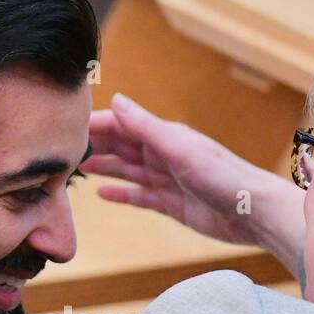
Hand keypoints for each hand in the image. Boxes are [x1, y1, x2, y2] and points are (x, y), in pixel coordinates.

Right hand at [85, 94, 303, 262]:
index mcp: (165, 136)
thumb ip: (145, 126)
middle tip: (60, 150)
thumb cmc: (223, 176)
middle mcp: (165, 155)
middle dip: (94, 146)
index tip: (65, 125)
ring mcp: (168, 180)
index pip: (121, 125)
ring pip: (128, 170)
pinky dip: (122, 194)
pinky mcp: (173, 204)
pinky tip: (103, 195)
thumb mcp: (179, 147)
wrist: (253, 212)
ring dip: (104, 168)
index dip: (95, 124)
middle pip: (121, 147)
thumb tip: (115, 101)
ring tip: (76, 169)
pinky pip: (140, 196)